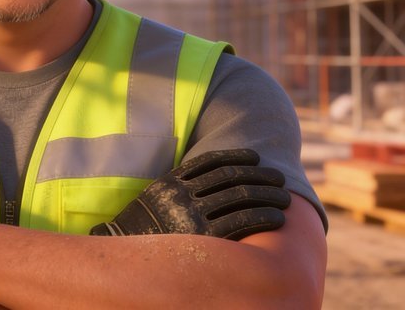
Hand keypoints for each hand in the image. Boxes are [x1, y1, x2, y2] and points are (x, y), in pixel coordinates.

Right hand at [90, 148, 290, 239]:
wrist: (129, 257)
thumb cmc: (146, 227)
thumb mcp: (157, 197)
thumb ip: (180, 183)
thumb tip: (211, 172)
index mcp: (172, 182)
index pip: (213, 163)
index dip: (238, 158)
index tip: (257, 157)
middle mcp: (182, 196)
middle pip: (230, 179)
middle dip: (259, 177)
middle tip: (279, 178)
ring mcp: (192, 217)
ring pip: (238, 199)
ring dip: (266, 195)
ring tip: (284, 197)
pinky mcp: (203, 239)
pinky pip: (239, 223)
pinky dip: (261, 217)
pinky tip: (277, 218)